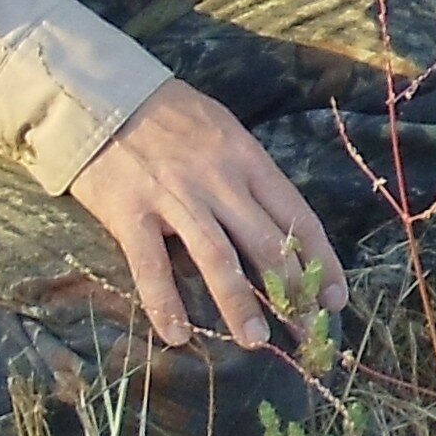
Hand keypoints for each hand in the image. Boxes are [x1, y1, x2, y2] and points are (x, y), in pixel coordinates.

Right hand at [68, 81, 342, 351]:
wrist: (99, 94)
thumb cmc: (168, 115)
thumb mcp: (223, 131)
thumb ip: (248, 176)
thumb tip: (278, 227)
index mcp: (249, 160)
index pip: (299, 217)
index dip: (323, 262)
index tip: (336, 299)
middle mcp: (220, 181)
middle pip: (268, 244)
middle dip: (293, 294)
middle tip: (307, 334)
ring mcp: (175, 197)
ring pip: (218, 259)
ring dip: (240, 305)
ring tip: (256, 342)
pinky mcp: (129, 212)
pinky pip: (151, 266)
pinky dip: (165, 303)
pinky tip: (177, 335)